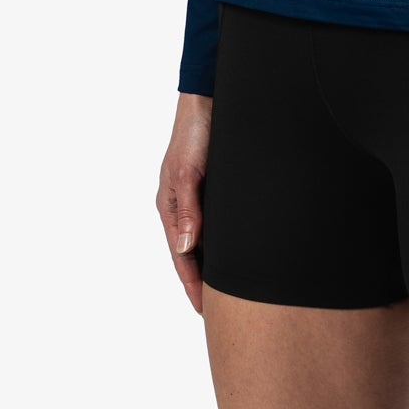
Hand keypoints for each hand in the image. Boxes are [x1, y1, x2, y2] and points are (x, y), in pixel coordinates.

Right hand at [157, 93, 212, 313]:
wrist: (210, 97)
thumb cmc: (196, 131)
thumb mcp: (188, 171)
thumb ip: (188, 208)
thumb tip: (186, 247)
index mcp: (170, 206)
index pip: (182, 256)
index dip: (194, 284)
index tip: (205, 311)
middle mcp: (184, 206)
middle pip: (193, 254)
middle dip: (204, 282)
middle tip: (220, 312)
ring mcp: (199, 198)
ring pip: (208, 241)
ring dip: (215, 264)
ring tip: (231, 292)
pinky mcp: (216, 188)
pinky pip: (220, 224)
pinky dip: (225, 243)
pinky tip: (239, 253)